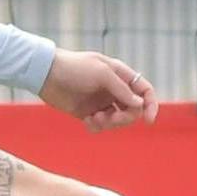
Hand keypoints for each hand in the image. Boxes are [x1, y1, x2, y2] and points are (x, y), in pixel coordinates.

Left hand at [38, 48, 158, 132]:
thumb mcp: (102, 74)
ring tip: (94, 119)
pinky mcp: (88, 113)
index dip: (151, 105)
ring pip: (117, 120)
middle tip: (112, 118)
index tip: (149, 120)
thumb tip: (140, 104)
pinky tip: (86, 122)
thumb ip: (122, 89)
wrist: (46, 74)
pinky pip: (101, 126)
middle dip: (125, 118)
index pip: (144, 91)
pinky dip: (97, 127)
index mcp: (120, 75)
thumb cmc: (74, 68)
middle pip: (133, 110)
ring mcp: (101, 101)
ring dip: (109, 124)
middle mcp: (113, 89)